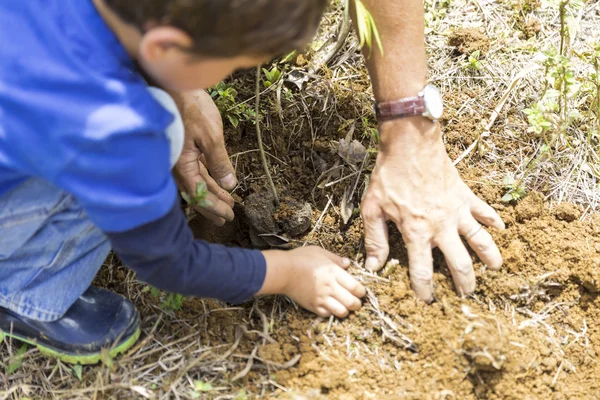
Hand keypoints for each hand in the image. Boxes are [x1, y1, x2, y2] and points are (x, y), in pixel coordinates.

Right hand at [172, 90, 236, 225]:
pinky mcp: (182, 148)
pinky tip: (218, 183)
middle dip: (213, 205)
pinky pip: (195, 170)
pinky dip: (207, 178)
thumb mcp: (210, 135)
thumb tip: (230, 185)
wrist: (170, 83)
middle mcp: (177, 165)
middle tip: (227, 217)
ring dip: (212, 192)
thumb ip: (219, 162)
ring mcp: (179, 157)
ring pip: (196, 181)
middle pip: (196, 192)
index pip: (199, 194)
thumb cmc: (189, 107)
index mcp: (182, 165)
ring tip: (228, 202)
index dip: (214, 207)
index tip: (228, 215)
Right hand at [259, 247, 365, 317]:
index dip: (362, 292)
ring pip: (342, 312)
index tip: (360, 291)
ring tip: (343, 306)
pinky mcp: (312, 306)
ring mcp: (322, 298)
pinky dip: (331, 313)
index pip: (357, 288)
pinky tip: (329, 307)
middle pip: (352, 303)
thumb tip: (348, 263)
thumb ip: (335, 258)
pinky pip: (327, 315)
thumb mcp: (319, 252)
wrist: (283, 271)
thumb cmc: (300, 258)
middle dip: (357, 304)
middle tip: (355, 301)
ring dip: (345, 310)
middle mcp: (331, 287)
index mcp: (335, 273)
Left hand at [361, 118, 504, 301]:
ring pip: (480, 240)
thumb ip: (375, 239)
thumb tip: (373, 266)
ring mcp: (457, 211)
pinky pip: (485, 211)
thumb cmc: (389, 176)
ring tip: (495, 269)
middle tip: (466, 294)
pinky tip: (500, 229)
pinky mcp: (466, 196)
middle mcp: (441, 226)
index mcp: (416, 232)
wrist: (410, 144)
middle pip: (459, 263)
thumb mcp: (373, 208)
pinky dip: (494, 221)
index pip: (422, 271)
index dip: (425, 290)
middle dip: (464, 283)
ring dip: (489, 256)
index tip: (427, 301)